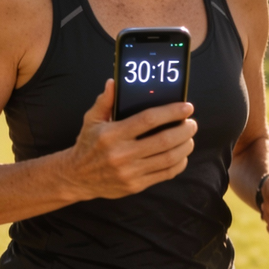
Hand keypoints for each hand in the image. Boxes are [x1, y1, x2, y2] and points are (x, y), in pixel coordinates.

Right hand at [62, 79, 196, 200]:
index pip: (148, 120)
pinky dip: (179, 163)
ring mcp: (130, 172)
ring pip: (168, 158)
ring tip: (189, 137)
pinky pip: (165, 174)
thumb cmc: (87, 145)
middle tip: (191, 123)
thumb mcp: (91, 120)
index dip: (171, 112)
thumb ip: (105, 101)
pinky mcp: (136, 185)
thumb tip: (114, 82)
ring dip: (185, 146)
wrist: (77, 177)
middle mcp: (122, 154)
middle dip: (184, 129)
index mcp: (112, 134)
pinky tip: (182, 154)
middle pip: (164, 140)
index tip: (186, 107)